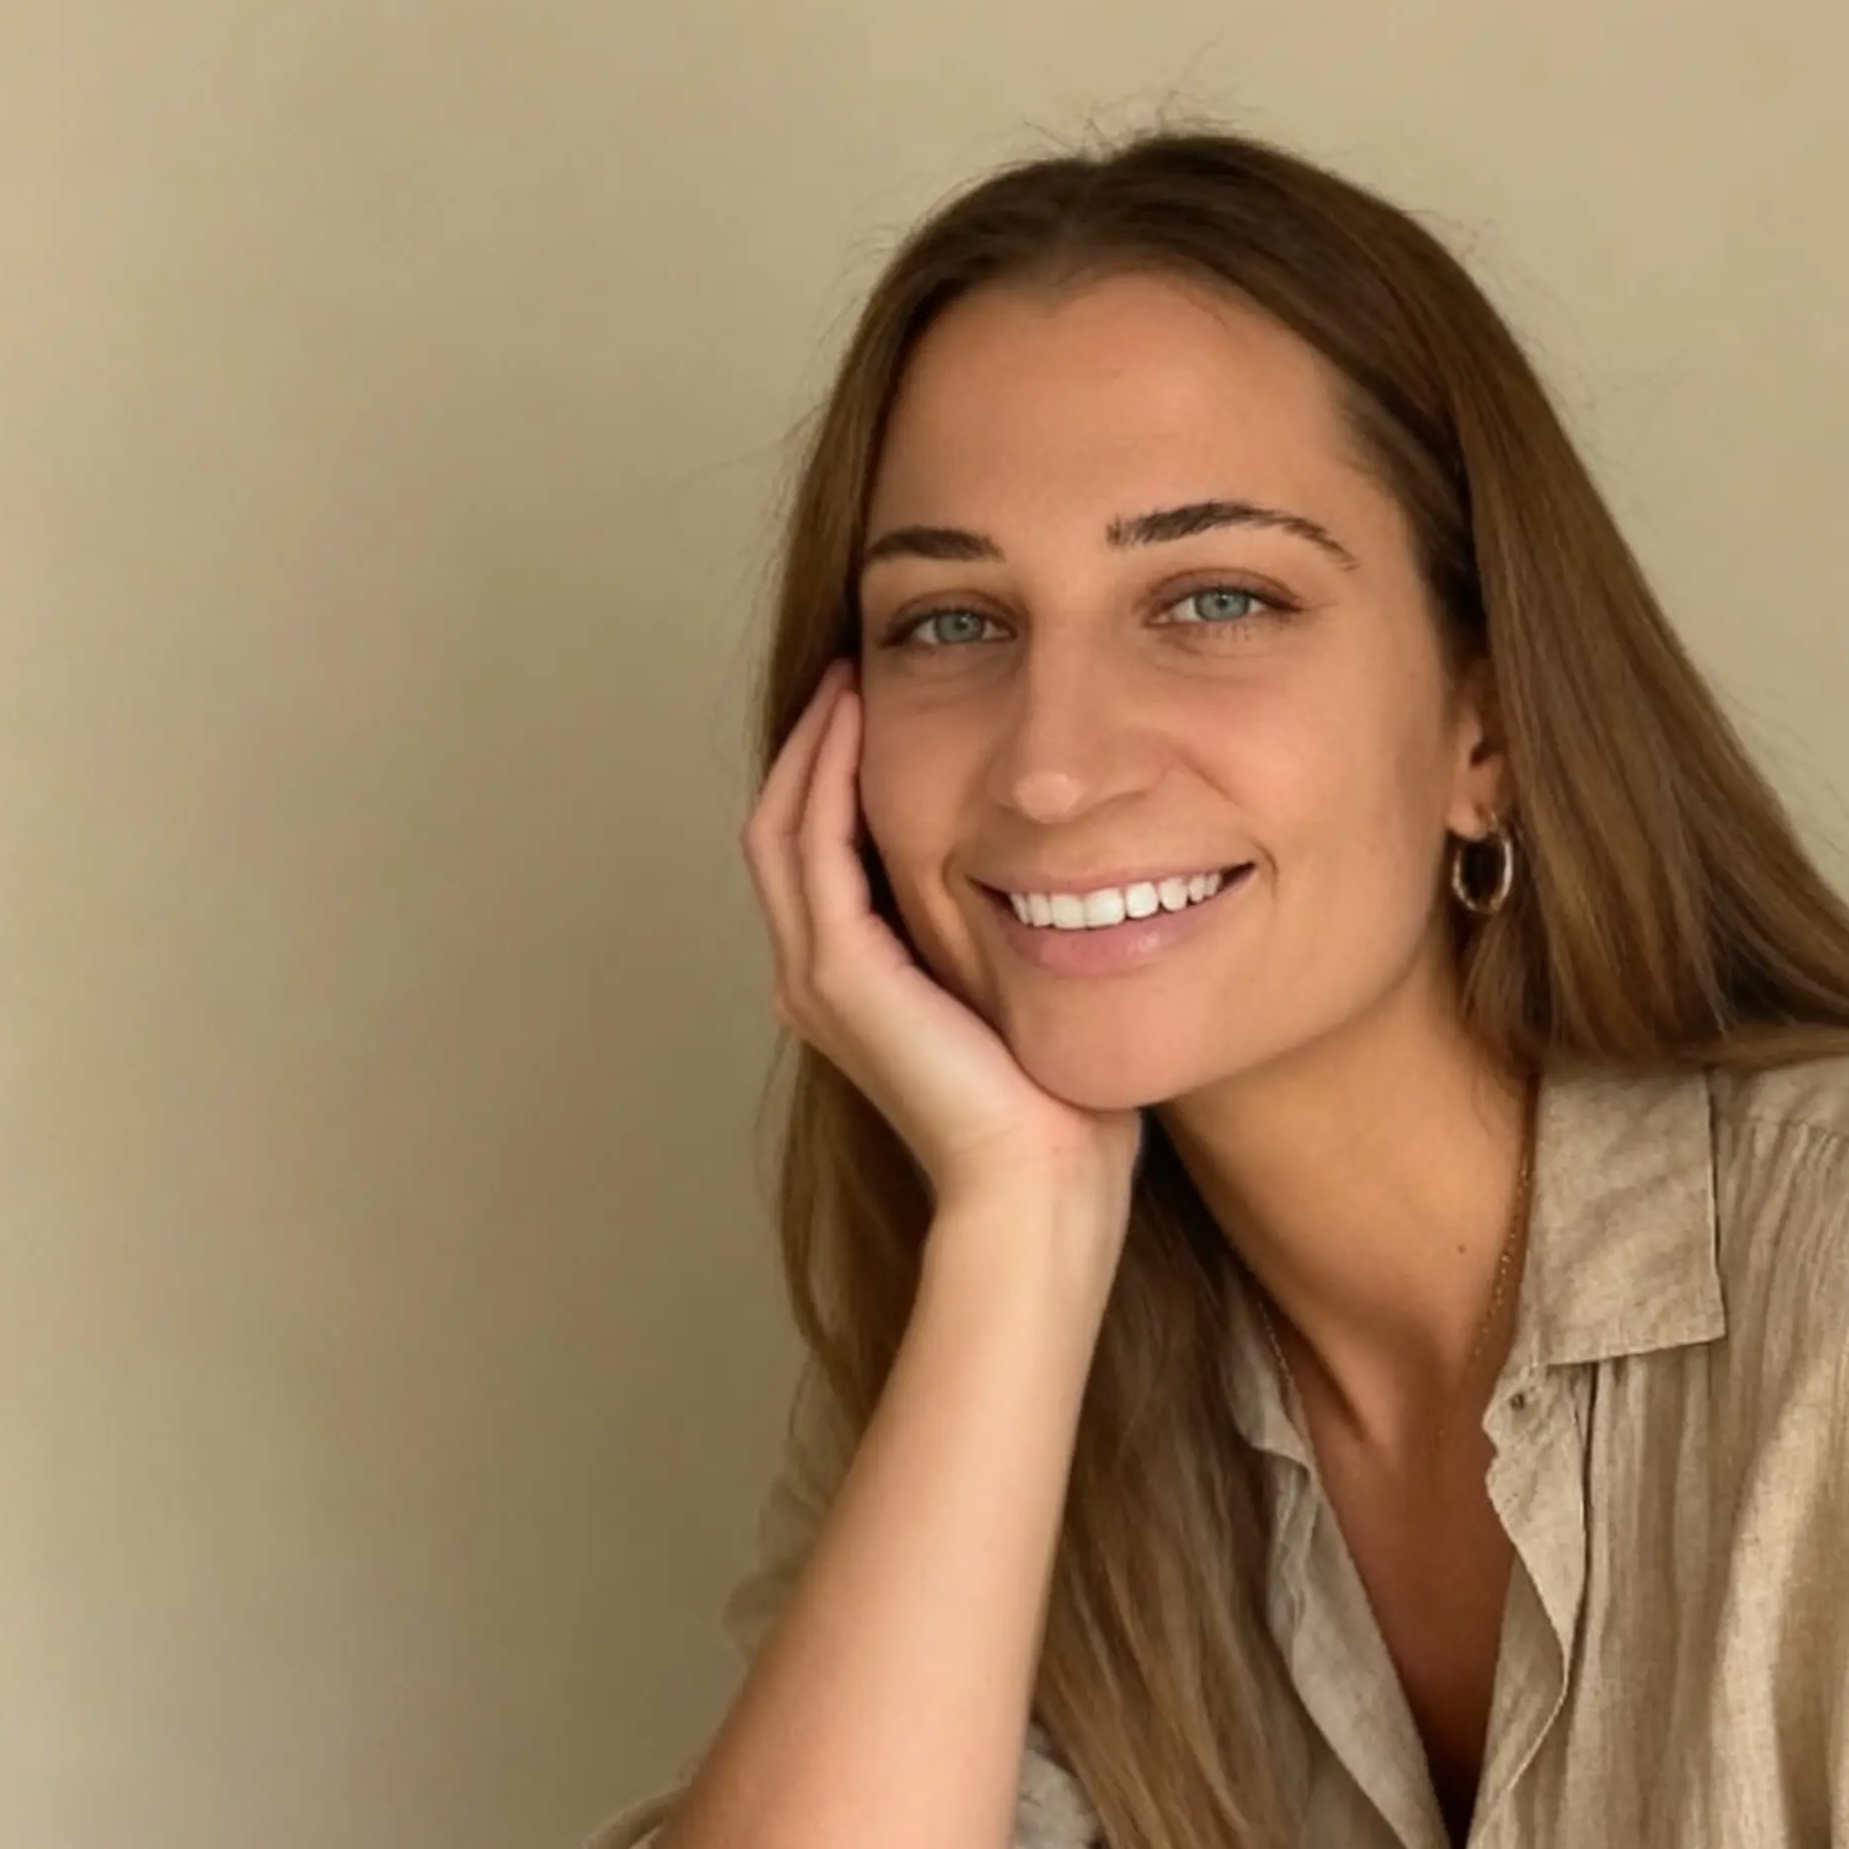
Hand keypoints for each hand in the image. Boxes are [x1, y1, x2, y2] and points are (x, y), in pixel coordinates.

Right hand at [744, 665, 1142, 1214]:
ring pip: (782, 823)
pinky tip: (862, 717)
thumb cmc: (1054, 1111)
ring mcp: (817, 975)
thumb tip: (1065, 872)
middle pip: (782, 825)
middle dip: (815, 741)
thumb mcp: (1024, 992)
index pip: (817, 851)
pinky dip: (830, 774)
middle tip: (850, 664)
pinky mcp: (842, 972)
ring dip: (814, 743)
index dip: (835, 771)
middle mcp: (814, 977)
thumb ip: (1011, 932)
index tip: (880, 699)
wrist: (1040, 1184)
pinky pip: (814, 844)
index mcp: (850, 984)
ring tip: (848, 673)